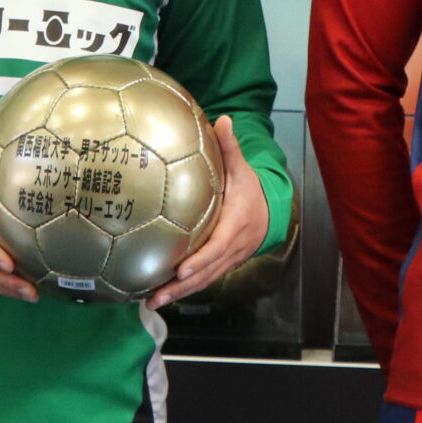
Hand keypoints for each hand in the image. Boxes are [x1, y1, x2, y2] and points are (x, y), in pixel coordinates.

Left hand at [149, 116, 267, 309]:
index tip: (182, 268)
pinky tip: (159, 295)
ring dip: (178, 294)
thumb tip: (224, 119)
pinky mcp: (220, 266)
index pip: (218, 247)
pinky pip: (202, 280)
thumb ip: (230, 148)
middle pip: (206, 272)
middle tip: (156, 295)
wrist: (270, 214)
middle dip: (182, 286)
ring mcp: (226, 261)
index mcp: (236, 226)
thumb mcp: (242, 168)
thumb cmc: (250, 190)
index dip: (201, 259)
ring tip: (151, 302)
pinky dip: (182, 290)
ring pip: (202, 281)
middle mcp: (232, 249)